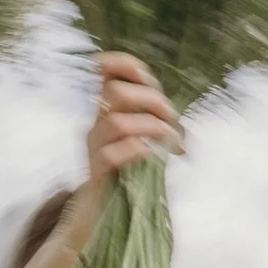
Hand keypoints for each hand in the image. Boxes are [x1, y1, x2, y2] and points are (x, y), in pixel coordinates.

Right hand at [84, 53, 178, 194]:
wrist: (107, 204)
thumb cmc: (131, 164)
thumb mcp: (144, 132)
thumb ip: (153, 113)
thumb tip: (172, 107)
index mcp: (109, 107)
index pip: (107, 72)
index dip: (124, 64)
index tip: (146, 77)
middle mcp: (98, 121)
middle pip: (116, 92)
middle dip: (151, 100)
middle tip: (171, 118)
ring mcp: (94, 145)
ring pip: (117, 123)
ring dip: (150, 127)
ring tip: (168, 140)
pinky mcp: (96, 170)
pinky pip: (109, 154)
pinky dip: (134, 150)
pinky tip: (149, 154)